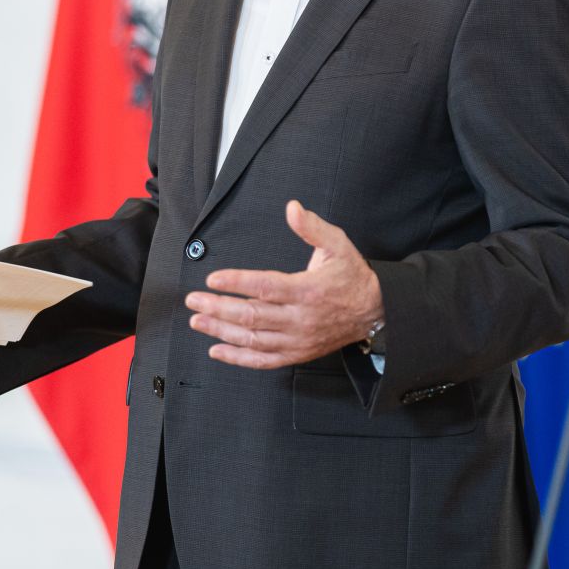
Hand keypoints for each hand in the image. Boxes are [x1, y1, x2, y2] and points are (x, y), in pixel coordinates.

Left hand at [185, 200, 382, 369]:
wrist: (374, 310)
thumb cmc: (352, 276)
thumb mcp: (338, 244)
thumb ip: (312, 227)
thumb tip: (292, 208)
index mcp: (308, 289)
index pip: (265, 287)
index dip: (236, 283)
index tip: (213, 279)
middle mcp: (300, 317)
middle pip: (252, 315)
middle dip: (218, 308)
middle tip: (194, 300)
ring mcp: (298, 339)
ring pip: (253, 339)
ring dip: (221, 331)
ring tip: (198, 321)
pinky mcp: (297, 353)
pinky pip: (264, 360)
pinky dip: (238, 358)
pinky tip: (217, 350)